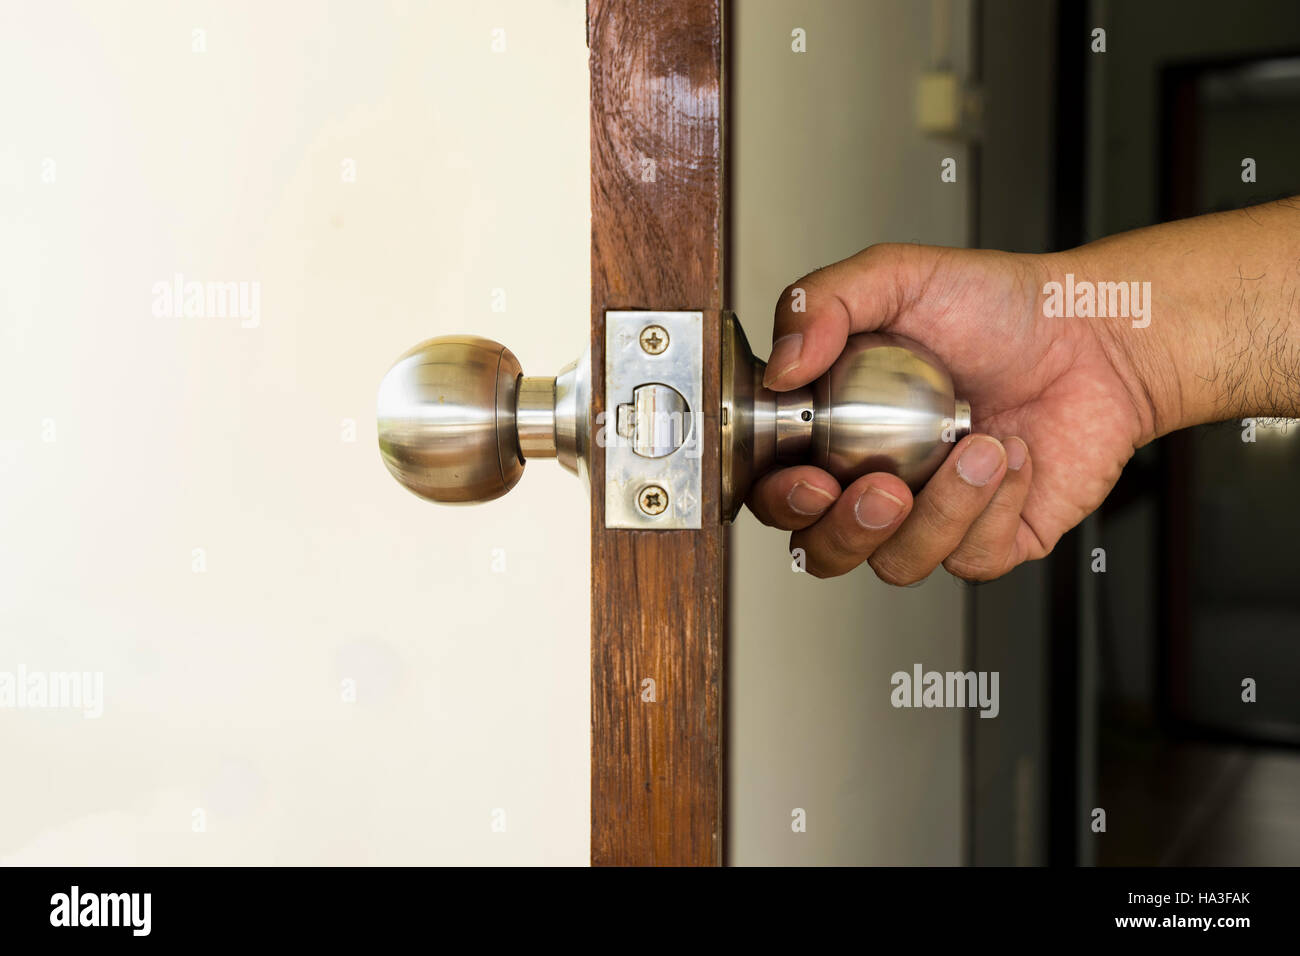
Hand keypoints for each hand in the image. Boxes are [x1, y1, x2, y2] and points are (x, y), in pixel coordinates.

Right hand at [749, 243, 1155, 582]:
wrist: (1095, 335)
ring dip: (940, 510)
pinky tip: (1012, 455)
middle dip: (847, 530)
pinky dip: (994, 507)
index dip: (781, 498)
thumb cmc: (999, 307)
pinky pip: (972, 558)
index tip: (809, 478)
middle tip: (884, 487)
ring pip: (898, 563)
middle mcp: (876, 483)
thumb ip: (821, 302)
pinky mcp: (992, 541)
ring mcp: (933, 518)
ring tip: (979, 445)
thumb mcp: (898, 275)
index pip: (777, 489)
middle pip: (823, 549)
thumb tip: (779, 368)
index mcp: (835, 433)